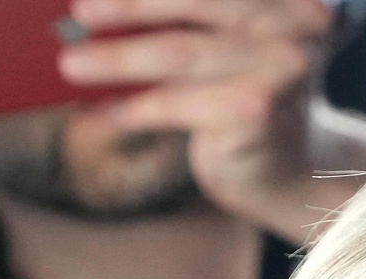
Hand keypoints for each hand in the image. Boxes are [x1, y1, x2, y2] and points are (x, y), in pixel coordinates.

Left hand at [57, 0, 365, 241]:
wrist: (291, 174)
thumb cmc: (246, 103)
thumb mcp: (226, 48)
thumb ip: (189, 24)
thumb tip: (97, 17)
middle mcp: (295, 23)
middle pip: (198, 2)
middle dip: (130, 6)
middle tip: (80, 11)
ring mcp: (281, 66)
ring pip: (180, 52)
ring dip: (117, 59)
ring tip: (71, 64)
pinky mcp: (257, 110)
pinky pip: (177, 102)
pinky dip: (135, 108)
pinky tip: (103, 112)